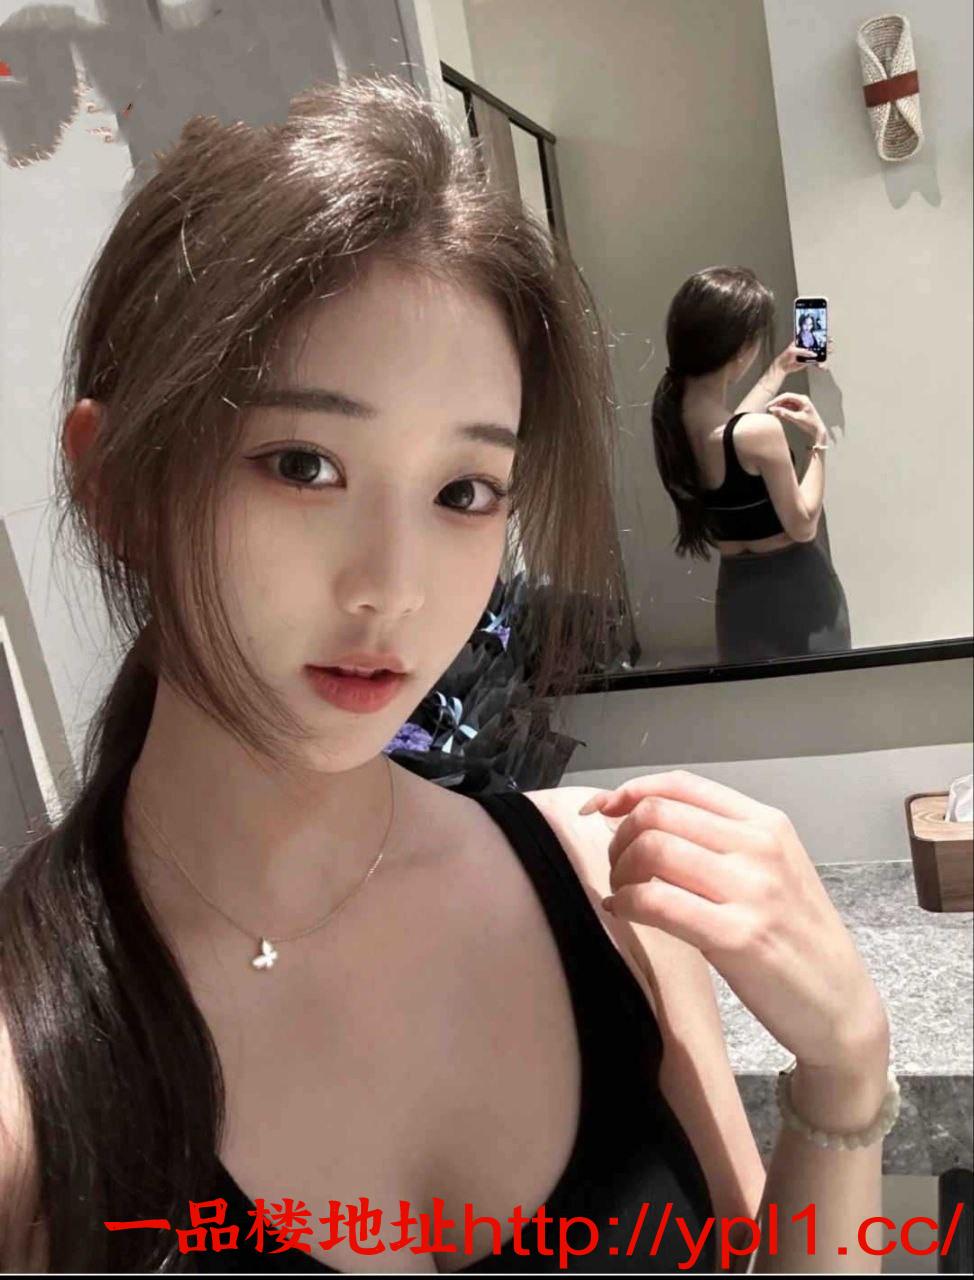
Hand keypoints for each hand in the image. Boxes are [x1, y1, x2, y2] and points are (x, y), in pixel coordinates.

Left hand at [578, 771, 888, 1070]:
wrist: (841, 1005)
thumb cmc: (796, 937)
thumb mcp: (770, 869)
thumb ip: (718, 840)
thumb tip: (640, 818)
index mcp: (766, 823)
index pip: (682, 784)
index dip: (629, 791)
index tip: (600, 810)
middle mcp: (760, 847)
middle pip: (658, 813)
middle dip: (619, 837)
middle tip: (618, 868)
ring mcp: (752, 890)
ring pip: (652, 850)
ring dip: (620, 870)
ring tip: (623, 892)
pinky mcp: (738, 936)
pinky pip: (657, 902)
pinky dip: (627, 903)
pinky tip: (625, 912)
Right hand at [766, 392, 828, 444]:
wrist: (818, 430)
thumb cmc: (810, 424)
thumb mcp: (796, 419)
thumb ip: (785, 413)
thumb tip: (773, 410)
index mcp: (803, 399)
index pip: (786, 396)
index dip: (776, 400)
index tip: (769, 406)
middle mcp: (802, 399)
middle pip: (786, 398)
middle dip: (777, 403)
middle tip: (768, 408)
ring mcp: (800, 403)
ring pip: (786, 402)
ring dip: (779, 406)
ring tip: (772, 412)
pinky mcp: (799, 408)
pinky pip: (789, 407)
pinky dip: (783, 410)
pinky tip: (777, 413)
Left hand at [775, 339, 831, 372]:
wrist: (782, 367)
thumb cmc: (785, 356)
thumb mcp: (793, 351)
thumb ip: (803, 351)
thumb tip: (813, 354)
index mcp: (802, 341)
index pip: (812, 336)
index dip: (820, 335)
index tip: (827, 335)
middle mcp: (806, 347)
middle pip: (817, 345)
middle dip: (825, 345)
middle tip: (830, 346)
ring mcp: (807, 354)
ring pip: (818, 354)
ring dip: (824, 355)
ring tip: (828, 355)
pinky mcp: (807, 361)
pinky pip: (815, 362)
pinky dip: (819, 364)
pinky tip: (822, 366)